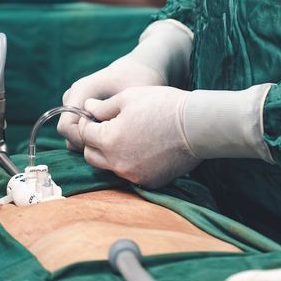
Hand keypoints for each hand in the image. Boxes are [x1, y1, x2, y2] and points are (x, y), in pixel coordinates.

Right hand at [59, 54, 165, 149]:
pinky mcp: (81, 107)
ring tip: (115, 136)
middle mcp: (73, 96)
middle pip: (68, 132)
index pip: (66, 127)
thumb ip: (113, 116)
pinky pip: (80, 130)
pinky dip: (94, 136)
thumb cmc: (139, 80)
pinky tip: (113, 133)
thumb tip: (98, 139)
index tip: (105, 144)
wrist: (140, 68)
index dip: (82, 141)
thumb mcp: (130, 98)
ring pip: (73, 133)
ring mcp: (75, 101)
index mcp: (81, 90)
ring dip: (91, 140)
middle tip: (113, 143)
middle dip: (88, 142)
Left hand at [78, 86, 199, 187]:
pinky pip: (130, 174)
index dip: (87, 122)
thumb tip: (87, 108)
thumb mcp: (129, 97)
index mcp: (109, 140)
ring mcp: (133, 176)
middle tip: (108, 127)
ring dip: (111, 153)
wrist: (196, 125)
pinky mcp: (149, 182)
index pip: (84, 134)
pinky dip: (130, 163)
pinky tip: (144, 148)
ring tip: (127, 136)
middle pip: (91, 156)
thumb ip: (103, 106)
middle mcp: (117, 163)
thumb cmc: (163, 105)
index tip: (96, 115)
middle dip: (94, 141)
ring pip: (109, 167)